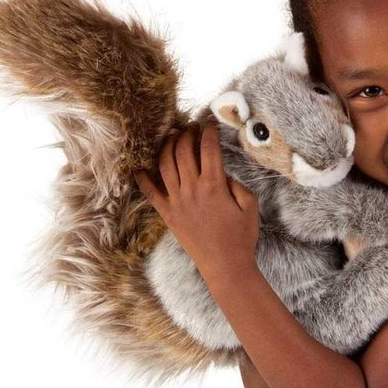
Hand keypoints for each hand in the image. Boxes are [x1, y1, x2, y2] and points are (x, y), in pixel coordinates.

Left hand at [134, 121, 259, 283]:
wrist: (225, 265)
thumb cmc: (241, 236)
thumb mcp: (250, 205)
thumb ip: (236, 184)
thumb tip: (222, 172)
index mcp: (214, 185)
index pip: (208, 148)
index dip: (208, 131)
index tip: (209, 122)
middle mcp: (192, 189)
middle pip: (183, 151)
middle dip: (187, 133)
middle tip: (191, 127)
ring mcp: (177, 201)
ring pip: (165, 165)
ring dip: (167, 147)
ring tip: (172, 137)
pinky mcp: (168, 214)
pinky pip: (150, 193)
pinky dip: (142, 179)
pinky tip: (138, 168)